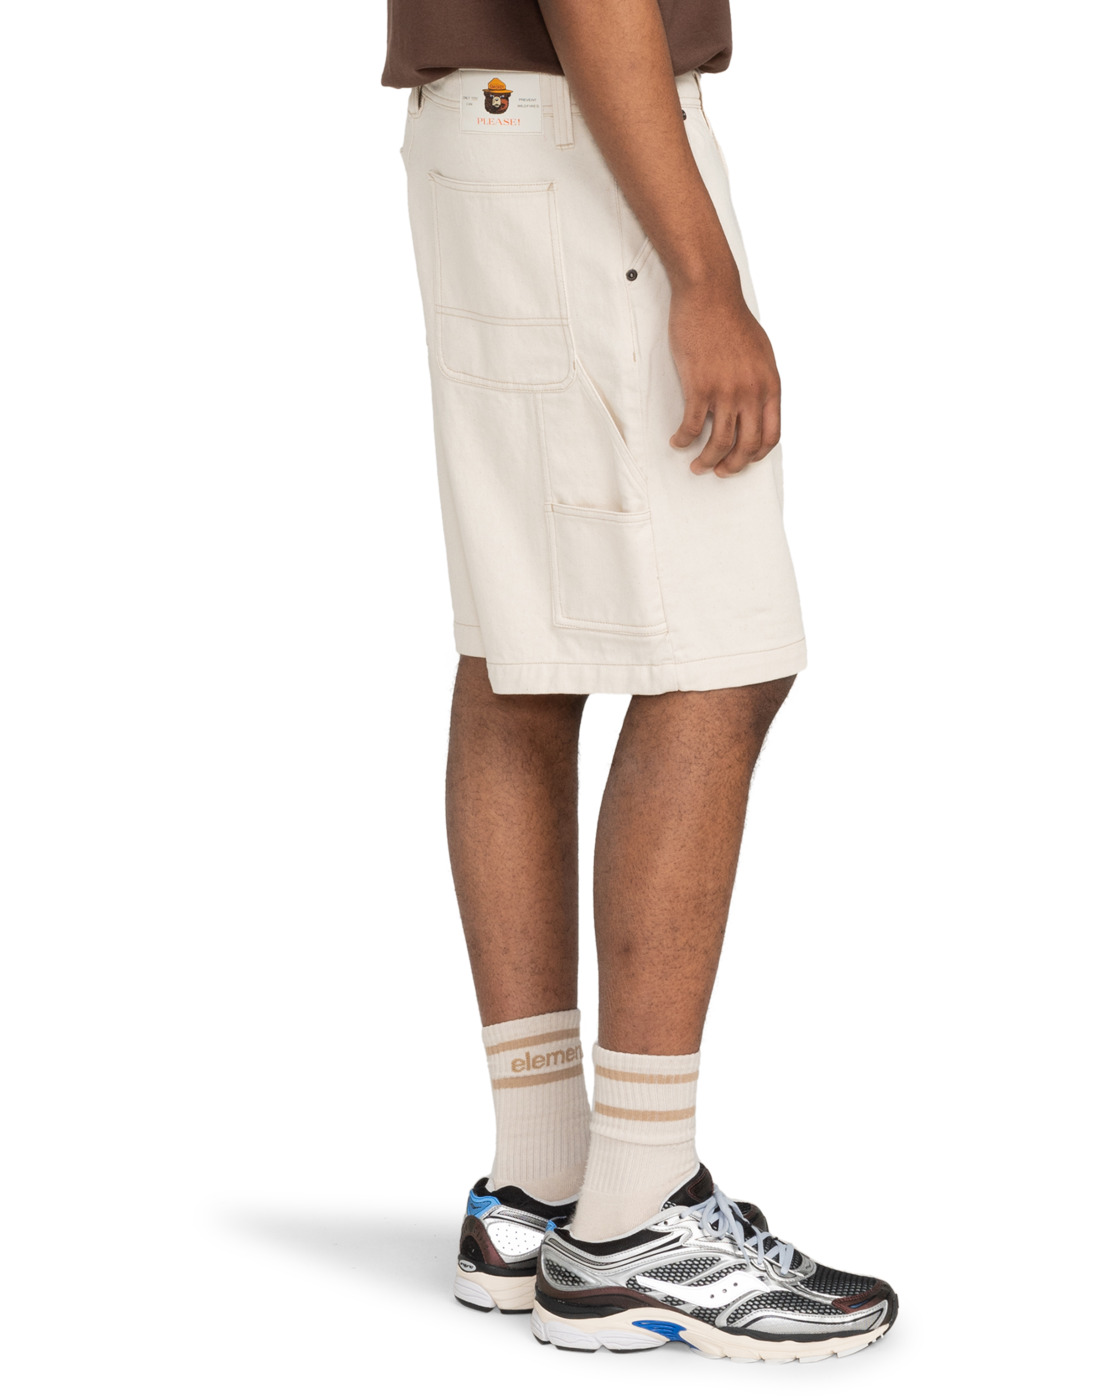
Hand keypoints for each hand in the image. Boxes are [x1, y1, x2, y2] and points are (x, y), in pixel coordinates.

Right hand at [668, 273, 781, 476]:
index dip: (756, 455)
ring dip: (707, 461)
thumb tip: (756, 406)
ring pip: (719, 443)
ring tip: (697, 465)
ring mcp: (726, 391)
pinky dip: (684, 439)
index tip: (743, 460)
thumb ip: (761, 382)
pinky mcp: (700, 387)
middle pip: (746, 446)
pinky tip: (678, 441)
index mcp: (770, 385)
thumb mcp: (761, 353)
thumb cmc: (732, 320)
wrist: (710, 295)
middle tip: (718, 471)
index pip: (771, 435)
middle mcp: (751, 392)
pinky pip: (692, 426)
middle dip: (732, 466)